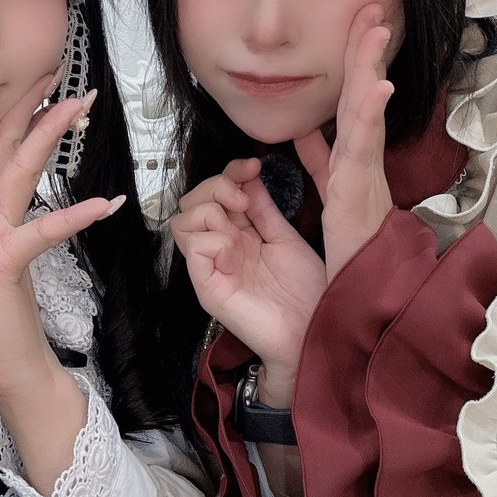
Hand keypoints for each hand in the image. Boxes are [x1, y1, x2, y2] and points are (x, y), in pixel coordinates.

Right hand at [0, 74, 122, 394]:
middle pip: (4, 148)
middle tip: (63, 76)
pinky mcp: (1, 263)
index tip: (46, 82)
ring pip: (14, 172)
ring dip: (45, 136)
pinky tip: (106, 203)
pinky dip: (73, 217)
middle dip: (32, 108)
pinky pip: (40, 232)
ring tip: (75, 108)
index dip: (17, 113)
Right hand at [171, 159, 325, 399]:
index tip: (253, 165)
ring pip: (182, 221)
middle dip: (215, 187)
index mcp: (238, 236)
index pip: (213, 193)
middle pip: (191, 202)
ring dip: (210, 211)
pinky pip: (194, 249)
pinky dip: (213, 239)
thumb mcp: (285, 238)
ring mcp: (211, 268)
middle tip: (243, 198)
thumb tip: (251, 174)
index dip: (229, 172)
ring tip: (238, 222)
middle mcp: (220, 250)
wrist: (314, 331)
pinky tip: (235, 248)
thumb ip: (264, 209)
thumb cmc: (307, 294)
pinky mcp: (208, 288)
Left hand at [294, 3, 393, 281]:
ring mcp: (364, 173)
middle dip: (365, 52)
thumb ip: (318, 159)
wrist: (363, 288)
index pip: (351, 101)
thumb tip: (305, 129)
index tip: (358, 27)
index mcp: (351, 158)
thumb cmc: (351, 245)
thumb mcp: (328, 190)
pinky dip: (370, 116)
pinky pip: (364, 148)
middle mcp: (362, 161)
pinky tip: (377, 87)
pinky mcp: (359, 190)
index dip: (355, 64)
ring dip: (370, 69)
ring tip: (375, 31)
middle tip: (372, 10)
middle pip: (363, 96)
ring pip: (367, 112)